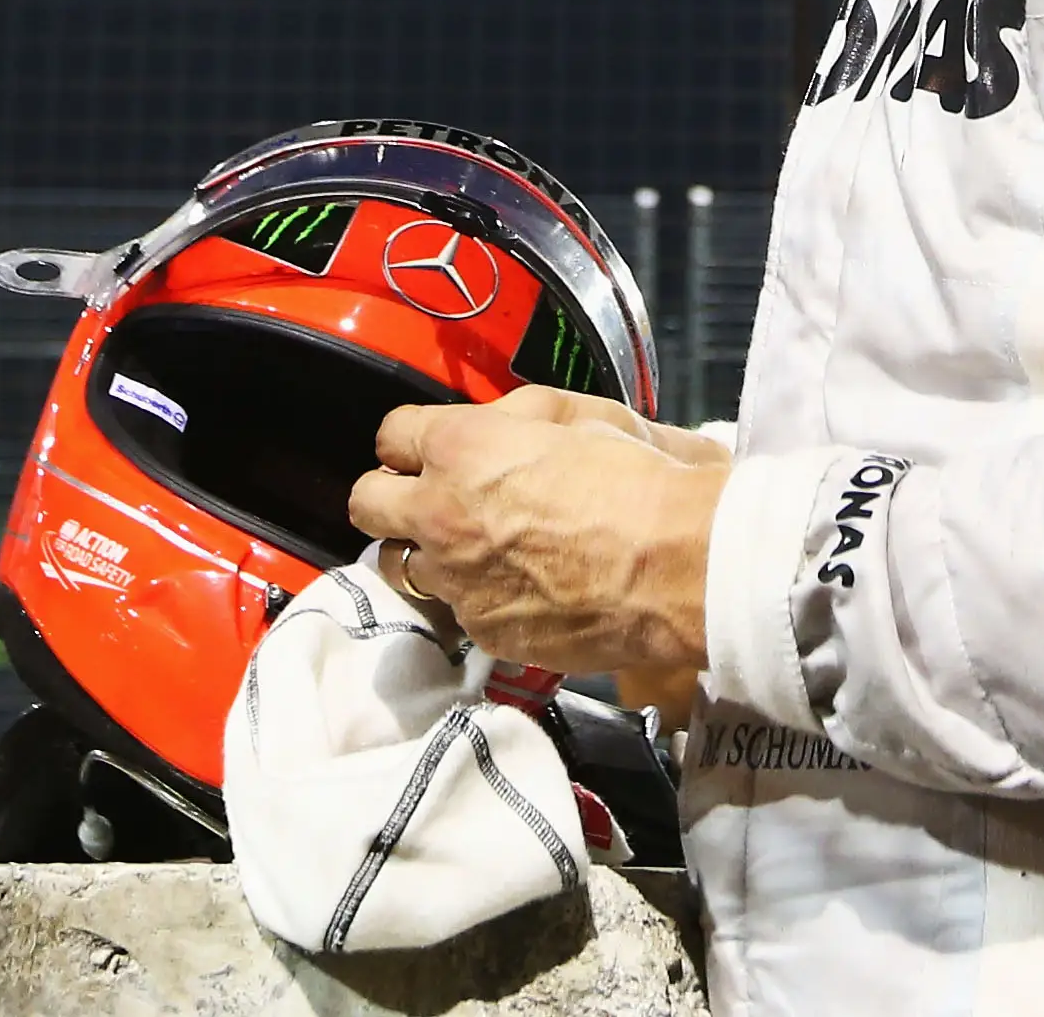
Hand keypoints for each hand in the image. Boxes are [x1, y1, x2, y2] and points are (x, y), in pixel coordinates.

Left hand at [347, 395, 729, 698]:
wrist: (677, 565)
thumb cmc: (634, 478)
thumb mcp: (575, 413)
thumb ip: (512, 416)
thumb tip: (489, 426)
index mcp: (456, 448)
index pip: (389, 435)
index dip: (412, 441)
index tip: (431, 450)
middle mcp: (438, 515)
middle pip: (366, 504)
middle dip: (389, 498)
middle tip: (429, 502)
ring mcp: (456, 581)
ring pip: (405, 566)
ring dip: (431, 555)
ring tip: (478, 554)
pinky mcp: (484, 632)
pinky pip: (460, 612)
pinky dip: (480, 601)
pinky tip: (523, 592)